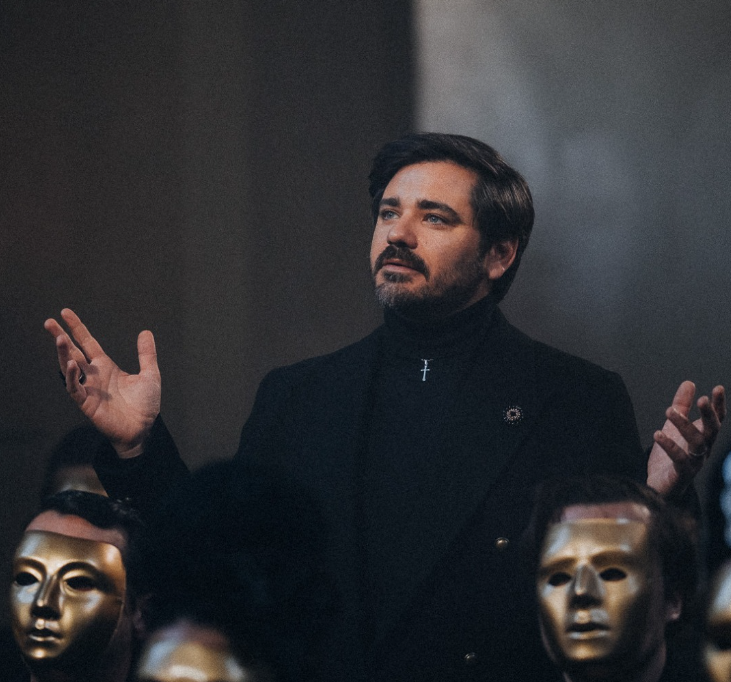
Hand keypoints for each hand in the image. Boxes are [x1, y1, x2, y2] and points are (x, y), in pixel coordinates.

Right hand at [44, 308, 160, 457]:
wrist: (144, 429)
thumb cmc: (145, 405)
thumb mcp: (150, 374)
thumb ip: (146, 354)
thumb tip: (145, 332)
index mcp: (106, 366)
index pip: (88, 342)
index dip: (77, 328)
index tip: (65, 313)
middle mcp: (94, 375)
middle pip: (73, 352)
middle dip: (61, 337)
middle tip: (48, 322)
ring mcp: (89, 388)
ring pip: (70, 368)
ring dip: (63, 354)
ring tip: (59, 338)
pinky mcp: (87, 403)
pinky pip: (75, 388)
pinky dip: (72, 377)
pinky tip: (71, 365)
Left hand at [647, 381, 725, 495]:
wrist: (661, 486)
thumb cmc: (671, 455)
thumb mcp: (675, 426)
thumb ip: (681, 405)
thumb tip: (689, 382)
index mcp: (704, 437)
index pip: (716, 420)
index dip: (718, 405)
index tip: (717, 388)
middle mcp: (704, 450)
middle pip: (712, 431)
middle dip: (708, 415)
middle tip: (701, 400)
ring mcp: (695, 463)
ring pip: (697, 443)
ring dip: (685, 426)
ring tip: (669, 411)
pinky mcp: (682, 474)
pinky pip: (680, 460)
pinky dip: (670, 446)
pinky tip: (657, 434)